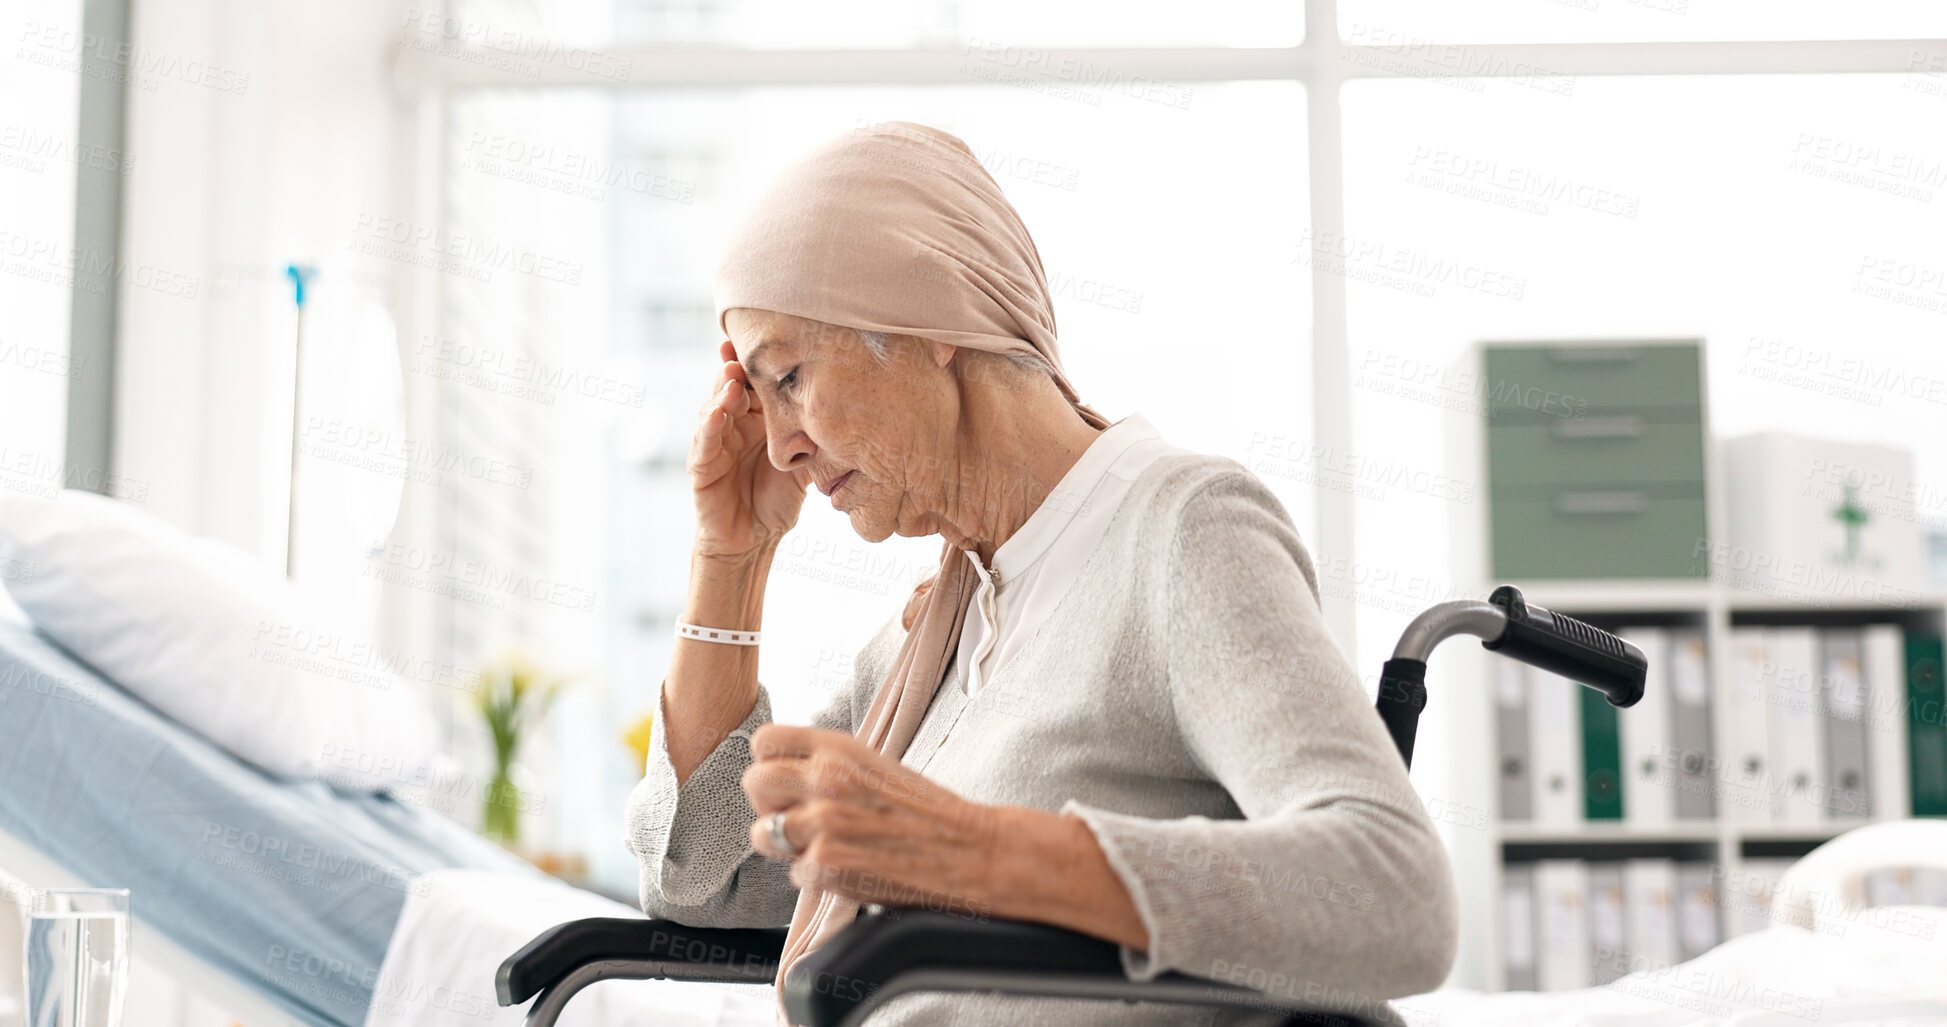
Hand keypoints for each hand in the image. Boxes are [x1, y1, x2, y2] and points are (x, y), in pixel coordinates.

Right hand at [691, 339, 811, 560]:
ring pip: (715, 408)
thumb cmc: (778, 498)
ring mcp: (716, 442)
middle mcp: (735, 424)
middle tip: (741, 346)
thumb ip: (816, 441)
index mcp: (759, 419)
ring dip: (721, 390)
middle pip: (732, 387)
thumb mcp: (805, 465)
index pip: (757, 384)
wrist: (754, 539)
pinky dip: (708, 426)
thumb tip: (852, 417)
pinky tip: (716, 412)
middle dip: (735, 365)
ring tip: (731, 373)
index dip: (759, 363)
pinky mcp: (701, 466)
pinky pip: (704, 443)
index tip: (768, 337)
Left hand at [742, 724, 999, 920]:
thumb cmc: (926, 812)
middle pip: (753, 783)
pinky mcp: (826, 867)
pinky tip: (847, 867)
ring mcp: (823, 825)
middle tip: (796, 816)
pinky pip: (793, 874)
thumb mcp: (875, 765)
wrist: (970, 851)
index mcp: (839, 749)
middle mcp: (826, 780)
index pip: (765, 741)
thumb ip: (827, 764)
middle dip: (768, 804)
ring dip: (787, 845)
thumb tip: (780, 772)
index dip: (770, 763)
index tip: (784, 779)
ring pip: (762, 834)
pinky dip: (816, 876)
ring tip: (823, 845)